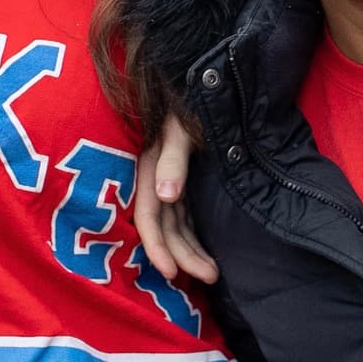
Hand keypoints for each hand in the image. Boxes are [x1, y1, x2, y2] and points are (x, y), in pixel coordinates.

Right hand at [131, 115, 216, 284]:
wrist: (206, 85)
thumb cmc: (190, 104)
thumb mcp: (180, 129)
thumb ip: (172, 159)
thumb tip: (165, 195)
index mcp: (149, 169)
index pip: (149, 218)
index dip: (157, 247)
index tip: (171, 273)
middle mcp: (158, 181)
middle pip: (166, 229)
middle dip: (184, 256)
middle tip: (210, 276)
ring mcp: (173, 184)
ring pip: (179, 227)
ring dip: (192, 252)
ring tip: (213, 274)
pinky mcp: (188, 185)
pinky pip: (188, 219)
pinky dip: (195, 238)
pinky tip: (207, 254)